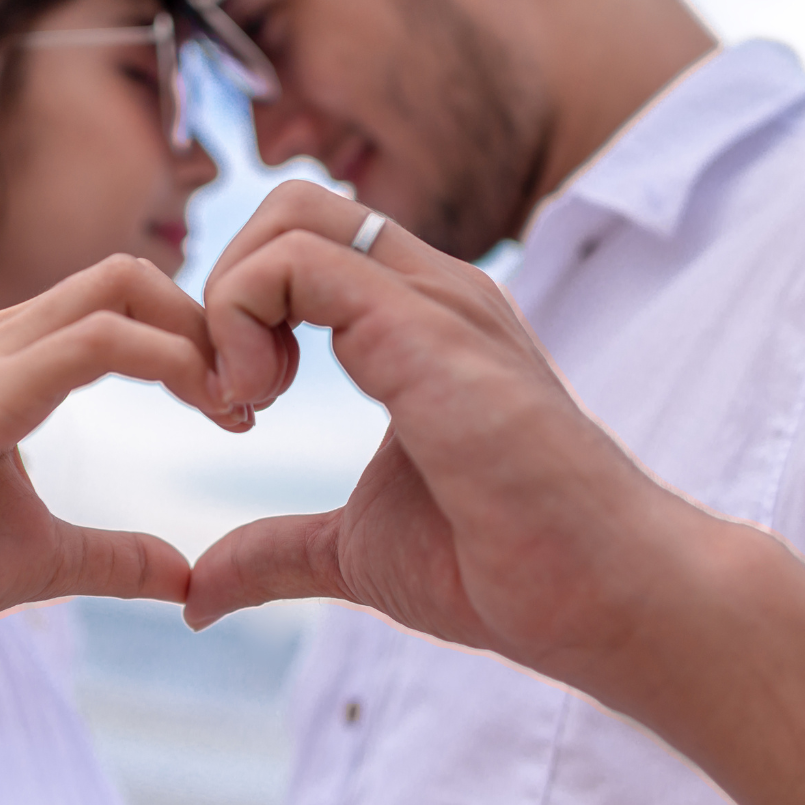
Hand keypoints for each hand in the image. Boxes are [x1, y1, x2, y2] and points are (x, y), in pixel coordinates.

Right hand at [0, 254, 249, 652]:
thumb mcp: (39, 558)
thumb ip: (113, 557)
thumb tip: (187, 575)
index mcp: (3, 360)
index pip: (120, 303)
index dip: (194, 338)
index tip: (243, 407)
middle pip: (129, 278)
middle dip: (210, 322)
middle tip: (259, 396)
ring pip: (120, 293)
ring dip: (202, 338)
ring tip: (244, 406)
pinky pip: (95, 344)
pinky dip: (170, 361)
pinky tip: (211, 406)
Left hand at [190, 181, 697, 681]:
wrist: (604, 598)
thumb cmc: (503, 570)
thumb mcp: (356, 552)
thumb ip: (277, 552)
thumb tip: (199, 595)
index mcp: (418, 322)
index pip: (303, 245)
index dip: (238, 311)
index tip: (234, 409)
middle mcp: (431, 291)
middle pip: (290, 205)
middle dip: (222, 285)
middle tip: (227, 392)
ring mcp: (435, 300)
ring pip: (289, 214)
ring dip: (226, 301)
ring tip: (242, 401)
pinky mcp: (426, 330)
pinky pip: (297, 263)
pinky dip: (240, 318)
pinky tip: (256, 405)